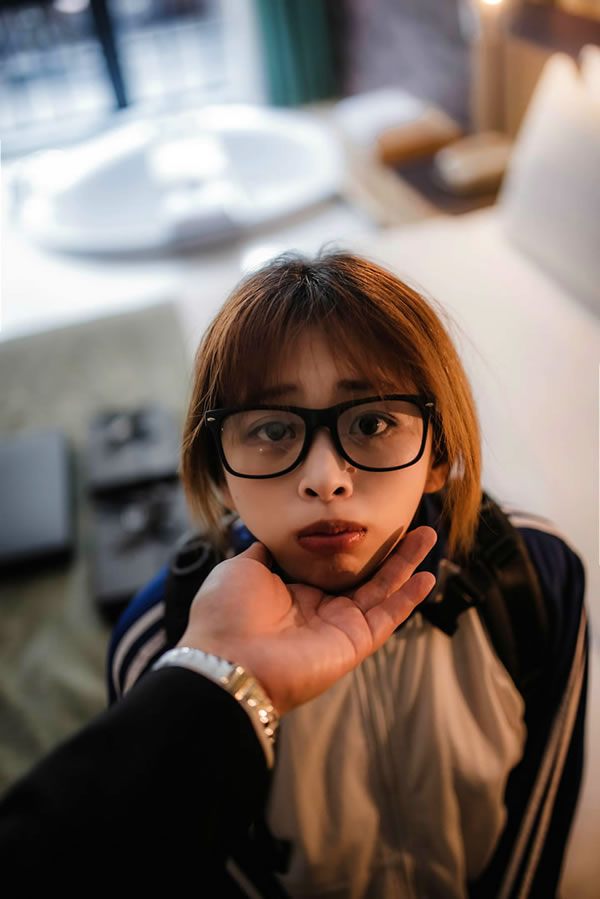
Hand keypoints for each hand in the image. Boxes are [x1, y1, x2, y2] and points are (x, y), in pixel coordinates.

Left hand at [178, 526, 436, 714]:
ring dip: (407, 564)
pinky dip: (408, 599)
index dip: (354, 544)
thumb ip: (265, 552)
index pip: (333, 565)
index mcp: (293, 592)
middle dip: (391, 550)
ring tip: (430, 535)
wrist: (226, 660)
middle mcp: (320, 610)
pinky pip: (387, 618)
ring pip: (383, 590)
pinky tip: (427, 576)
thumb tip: (275, 536)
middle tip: (414, 523)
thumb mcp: (242, 568)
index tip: (371, 520)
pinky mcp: (353, 644)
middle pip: (366, 574)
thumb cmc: (226, 614)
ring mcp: (339, 628)